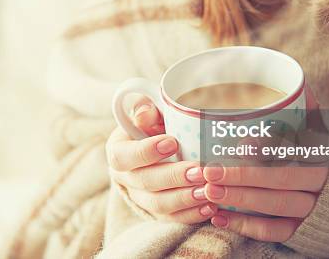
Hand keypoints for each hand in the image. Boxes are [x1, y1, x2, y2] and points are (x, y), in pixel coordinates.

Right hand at [105, 97, 217, 222]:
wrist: (158, 150)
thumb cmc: (154, 127)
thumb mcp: (149, 115)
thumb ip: (145, 111)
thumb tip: (145, 112)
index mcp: (118, 152)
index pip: (123, 156)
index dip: (146, 152)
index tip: (172, 142)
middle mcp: (125, 178)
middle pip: (144, 182)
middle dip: (173, 177)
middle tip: (199, 171)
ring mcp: (140, 198)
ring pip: (158, 205)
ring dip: (184, 198)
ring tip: (207, 190)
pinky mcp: (158, 213)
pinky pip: (172, 219)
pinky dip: (192, 214)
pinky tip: (210, 206)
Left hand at [204, 83, 328, 241]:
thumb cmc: (310, 143)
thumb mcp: (313, 120)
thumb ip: (300, 102)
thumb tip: (289, 80)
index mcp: (321, 147)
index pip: (298, 147)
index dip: (270, 146)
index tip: (241, 144)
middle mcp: (320, 178)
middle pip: (283, 178)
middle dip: (244, 176)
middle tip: (211, 170)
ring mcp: (311, 205)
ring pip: (277, 205)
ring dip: (240, 200)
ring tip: (210, 191)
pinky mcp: (301, 228)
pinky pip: (275, 232)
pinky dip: (245, 227)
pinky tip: (218, 217)